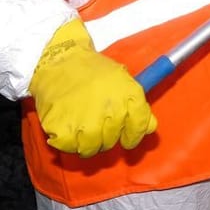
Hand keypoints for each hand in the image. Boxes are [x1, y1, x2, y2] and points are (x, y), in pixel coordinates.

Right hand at [27, 18, 156, 157]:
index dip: (133, 136)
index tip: (126, 139)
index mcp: (129, 95)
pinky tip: (64, 122)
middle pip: (111, 141)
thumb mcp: (121, 79)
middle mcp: (111, 111)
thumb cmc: (91, 70)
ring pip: (90, 149)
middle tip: (93, 119)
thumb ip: (137, 106)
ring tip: (77, 121)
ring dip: (84, 140)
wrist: (59, 61)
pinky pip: (68, 147)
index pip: (139, 126)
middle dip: (103, 135)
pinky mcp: (62, 131)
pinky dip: (65, 140)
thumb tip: (150, 128)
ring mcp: (86, 123)